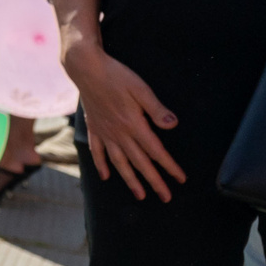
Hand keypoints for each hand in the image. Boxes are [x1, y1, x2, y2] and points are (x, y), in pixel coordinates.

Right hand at [59, 0, 181, 201]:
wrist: (86, 68)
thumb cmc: (116, 75)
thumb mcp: (141, 88)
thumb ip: (156, 108)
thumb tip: (173, 124)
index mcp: (133, 124)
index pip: (155, 151)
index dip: (169, 166)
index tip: (180, 179)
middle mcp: (119, 133)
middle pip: (139, 162)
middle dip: (154, 181)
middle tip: (165, 197)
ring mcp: (105, 132)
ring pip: (119, 162)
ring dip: (130, 180)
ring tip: (139, 195)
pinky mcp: (94, 127)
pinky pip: (97, 151)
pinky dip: (101, 165)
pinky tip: (106, 176)